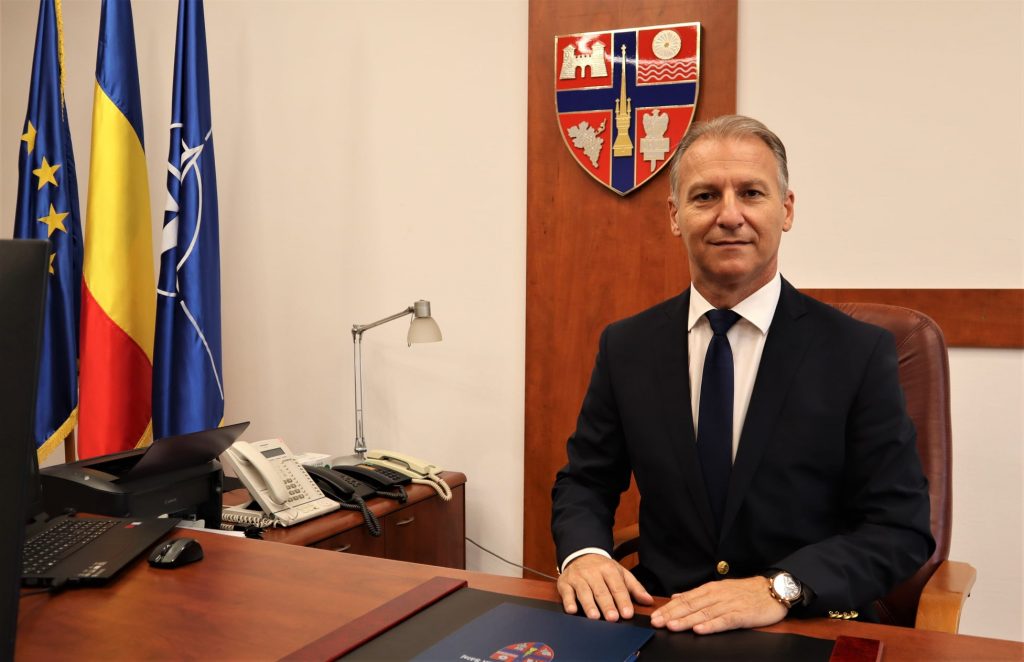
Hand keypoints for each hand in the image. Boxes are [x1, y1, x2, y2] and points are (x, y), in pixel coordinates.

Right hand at [556, 554, 652, 621]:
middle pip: (601, 590)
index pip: (617, 586)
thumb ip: (634, 588)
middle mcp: (592, 572)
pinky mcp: (565, 582)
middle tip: (613, 618)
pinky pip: (566, 592)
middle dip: (607, 605)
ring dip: (589, 605)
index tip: (627, 613)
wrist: (581, 554)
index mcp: (609, 569)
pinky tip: (572, 610)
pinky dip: (568, 601)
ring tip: (595, 617)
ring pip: (584, 591)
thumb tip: (648, 601)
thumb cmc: (603, 568)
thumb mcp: (620, 573)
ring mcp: (578, 577)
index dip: (623, 600)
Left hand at [649, 576, 787, 633]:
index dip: (669, 608)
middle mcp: (717, 595)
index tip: (655, 615)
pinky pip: (724, 620)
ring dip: (686, 620)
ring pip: (704, 613)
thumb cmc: (745, 591)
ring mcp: (729, 604)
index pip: (685, 599)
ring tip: (672, 626)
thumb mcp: (719, 589)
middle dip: (672, 615)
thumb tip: (676, 597)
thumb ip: (697, 594)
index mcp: (710, 589)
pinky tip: (700, 629)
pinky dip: (711, 625)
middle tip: (656, 622)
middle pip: (691, 605)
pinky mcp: (742, 614)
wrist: (773, 589)